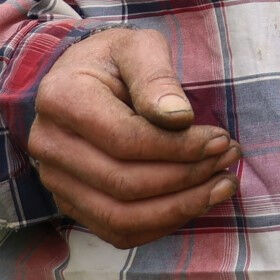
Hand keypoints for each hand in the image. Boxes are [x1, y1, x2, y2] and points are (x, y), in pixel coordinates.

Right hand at [29, 28, 237, 248]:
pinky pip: (117, 232)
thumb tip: (180, 118)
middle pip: (124, 183)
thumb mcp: (138, 47)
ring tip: (222, 185)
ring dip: (180, 207)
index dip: (178, 147)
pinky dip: (162, 224)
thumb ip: (156, 77)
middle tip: (229, 159)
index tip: (220, 139)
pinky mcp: (70, 203)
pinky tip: (196, 201)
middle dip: (186, 177)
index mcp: (62, 98)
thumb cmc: (116, 60)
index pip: (125, 139)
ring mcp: (55, 180)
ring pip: (120, 217)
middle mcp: (50, 145)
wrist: (83, 78)